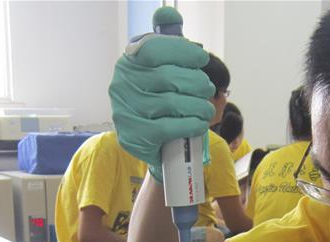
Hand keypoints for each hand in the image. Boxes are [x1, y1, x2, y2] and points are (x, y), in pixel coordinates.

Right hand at [109, 25, 215, 177]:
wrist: (147, 140)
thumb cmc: (158, 98)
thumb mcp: (160, 68)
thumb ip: (166, 42)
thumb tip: (168, 14)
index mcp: (129, 62)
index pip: (154, 49)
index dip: (182, 52)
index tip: (201, 59)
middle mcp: (122, 85)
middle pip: (168, 77)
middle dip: (196, 83)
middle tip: (207, 89)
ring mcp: (125, 112)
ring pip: (171, 103)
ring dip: (198, 106)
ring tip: (206, 109)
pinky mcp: (134, 136)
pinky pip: (169, 127)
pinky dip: (190, 124)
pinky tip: (199, 123)